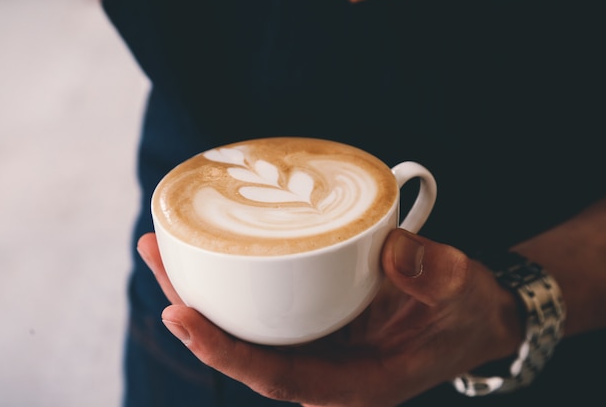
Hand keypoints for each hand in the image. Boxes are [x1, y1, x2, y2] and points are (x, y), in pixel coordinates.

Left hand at [137, 229, 522, 406]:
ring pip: (246, 327)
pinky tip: (209, 250)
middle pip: (242, 349)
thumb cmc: (466, 312)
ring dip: (201, 290)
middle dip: (190, 309)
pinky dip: (233, 281)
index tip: (180, 316)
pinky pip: (263, 307)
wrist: (473, 314)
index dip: (224, 353)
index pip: (276, 377)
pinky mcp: (316, 319)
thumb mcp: (462, 292)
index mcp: (355, 382)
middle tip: (154, 252)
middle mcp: (326, 368)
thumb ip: (434, 276)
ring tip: (162, 245)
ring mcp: (318, 343)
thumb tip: (390, 252)